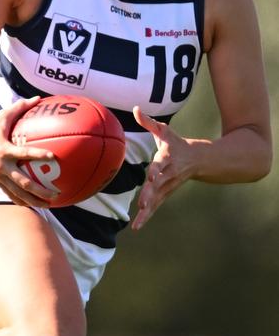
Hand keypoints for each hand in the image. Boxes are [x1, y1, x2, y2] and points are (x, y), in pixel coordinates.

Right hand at [0, 98, 58, 206]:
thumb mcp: (2, 115)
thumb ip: (20, 107)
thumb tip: (38, 98)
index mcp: (4, 150)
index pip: (24, 153)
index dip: (39, 155)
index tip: (53, 157)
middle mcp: (1, 166)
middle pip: (23, 182)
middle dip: (40, 190)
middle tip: (55, 193)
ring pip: (17, 193)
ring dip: (33, 200)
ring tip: (48, 205)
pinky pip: (10, 194)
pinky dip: (21, 200)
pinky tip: (33, 205)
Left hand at [131, 105, 196, 230]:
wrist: (199, 160)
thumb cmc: (176, 143)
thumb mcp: (164, 131)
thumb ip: (149, 122)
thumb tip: (136, 109)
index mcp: (168, 158)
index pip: (161, 164)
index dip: (156, 171)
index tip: (152, 177)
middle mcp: (169, 174)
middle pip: (159, 186)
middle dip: (151, 194)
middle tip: (143, 204)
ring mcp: (168, 187)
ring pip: (157, 200)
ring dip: (148, 212)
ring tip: (137, 223)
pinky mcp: (165, 195)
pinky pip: (155, 207)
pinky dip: (146, 217)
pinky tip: (136, 227)